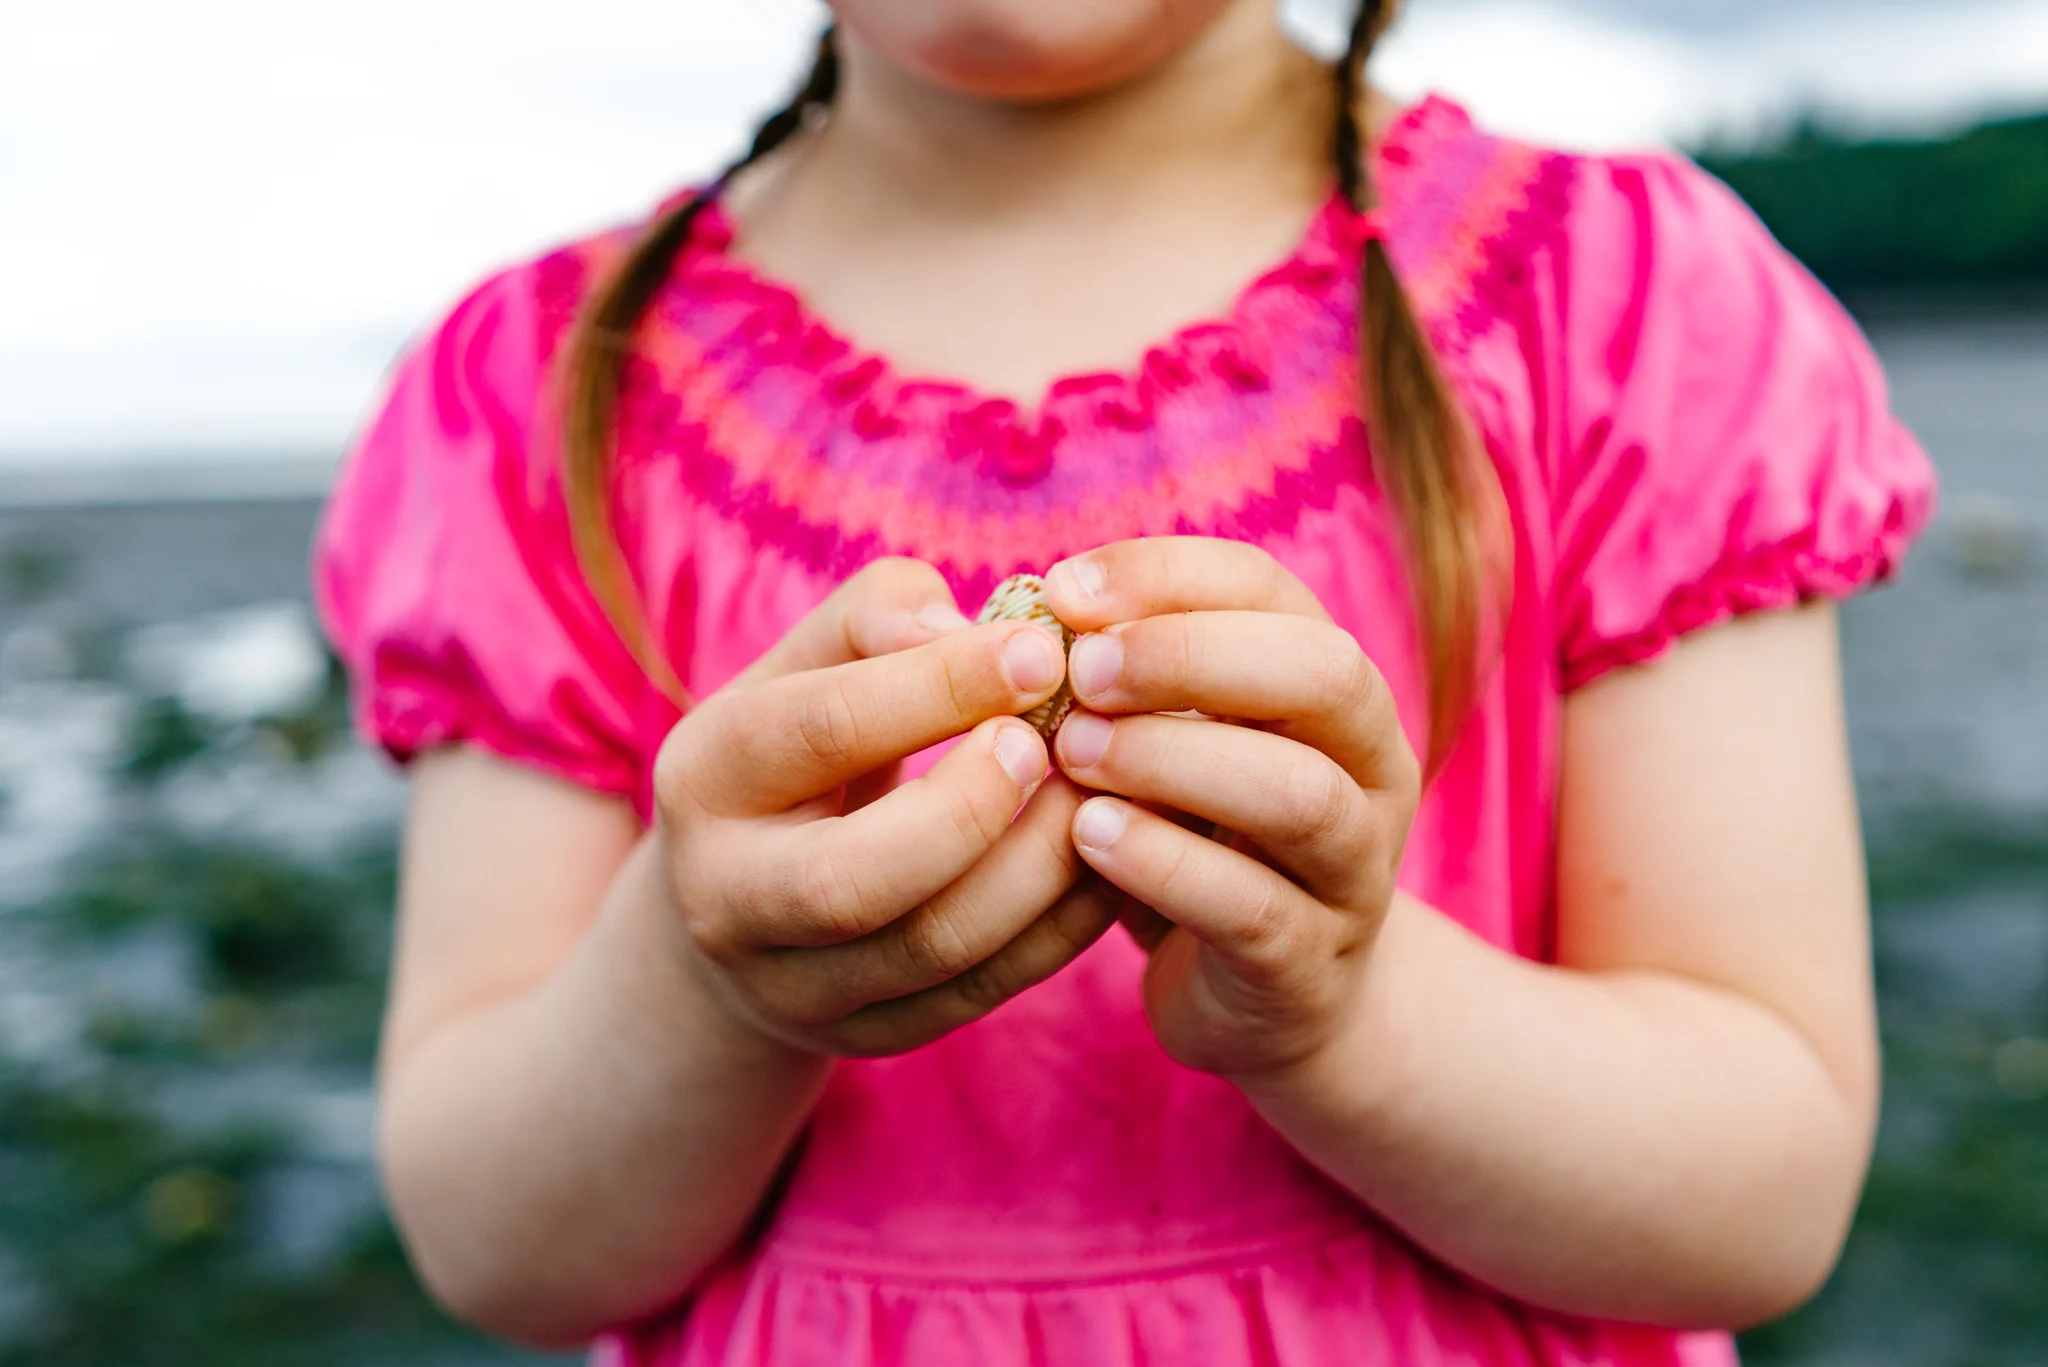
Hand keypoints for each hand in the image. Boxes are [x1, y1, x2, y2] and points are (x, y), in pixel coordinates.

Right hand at [654, 559, 1116, 1057]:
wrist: (740, 900)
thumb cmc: (802, 746)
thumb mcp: (808, 664)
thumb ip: (883, 617)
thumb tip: (970, 629)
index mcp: (706, 774)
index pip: (822, 729)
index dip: (942, 686)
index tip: (1043, 652)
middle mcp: (729, 896)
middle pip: (852, 879)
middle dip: (973, 807)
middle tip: (1049, 745)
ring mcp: (794, 985)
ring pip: (933, 948)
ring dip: (1039, 869)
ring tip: (1099, 795)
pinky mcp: (869, 1035)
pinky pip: (982, 992)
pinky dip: (1062, 928)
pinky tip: (1107, 860)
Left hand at [1040, 538, 1420, 1081]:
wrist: (1271, 1002)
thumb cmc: (1193, 840)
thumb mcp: (1166, 743)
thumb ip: (1119, 679)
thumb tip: (1020, 616)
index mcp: (1331, 686)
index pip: (1269, 589)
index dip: (1165, 575)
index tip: (1061, 590)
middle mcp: (1369, 765)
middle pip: (1321, 672)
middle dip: (1188, 656)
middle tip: (1079, 673)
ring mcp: (1354, 870)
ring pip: (1300, 793)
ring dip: (1174, 759)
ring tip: (1072, 753)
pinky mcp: (1309, 964)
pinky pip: (1253, 906)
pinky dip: (1163, 863)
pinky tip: (1085, 839)